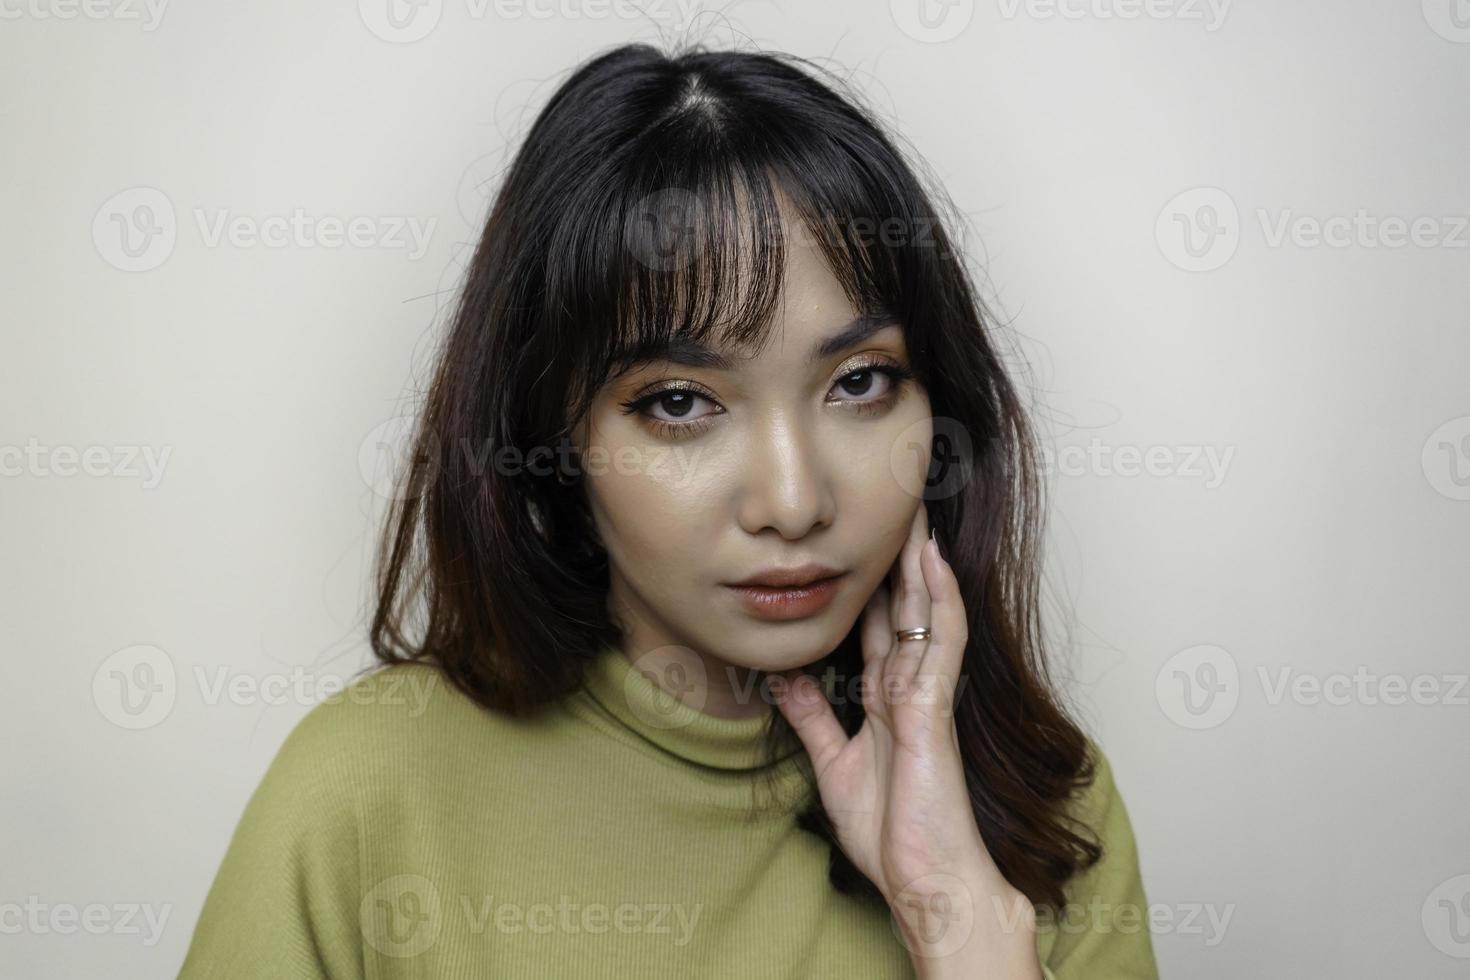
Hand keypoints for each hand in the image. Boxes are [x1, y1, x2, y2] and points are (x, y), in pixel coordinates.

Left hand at [773, 502, 1039, 973]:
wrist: (928, 883)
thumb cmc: (894, 835)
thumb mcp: (835, 764)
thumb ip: (815, 718)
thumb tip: (784, 676)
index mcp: (888, 698)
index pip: (880, 625)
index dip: (872, 584)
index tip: (857, 542)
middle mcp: (910, 687)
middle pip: (906, 607)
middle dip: (898, 556)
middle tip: (894, 502)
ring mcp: (927, 694)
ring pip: (928, 612)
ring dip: (921, 561)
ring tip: (915, 509)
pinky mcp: (934, 709)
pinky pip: (943, 643)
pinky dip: (940, 600)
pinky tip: (934, 562)